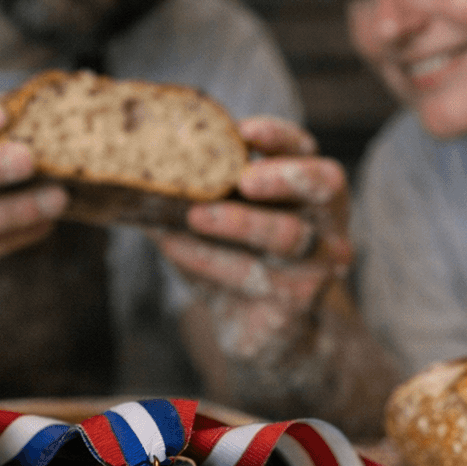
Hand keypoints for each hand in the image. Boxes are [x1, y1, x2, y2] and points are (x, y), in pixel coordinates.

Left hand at [156, 116, 351, 364]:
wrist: (264, 335)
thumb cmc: (239, 262)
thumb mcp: (222, 223)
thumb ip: (198, 193)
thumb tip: (139, 162)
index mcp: (306, 189)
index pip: (304, 149)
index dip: (278, 136)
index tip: (243, 130)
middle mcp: (325, 220)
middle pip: (326, 184)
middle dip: (285, 174)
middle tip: (244, 178)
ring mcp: (317, 263)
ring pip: (289, 233)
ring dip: (238, 221)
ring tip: (195, 214)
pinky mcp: (297, 300)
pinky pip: (252, 275)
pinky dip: (208, 258)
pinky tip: (174, 246)